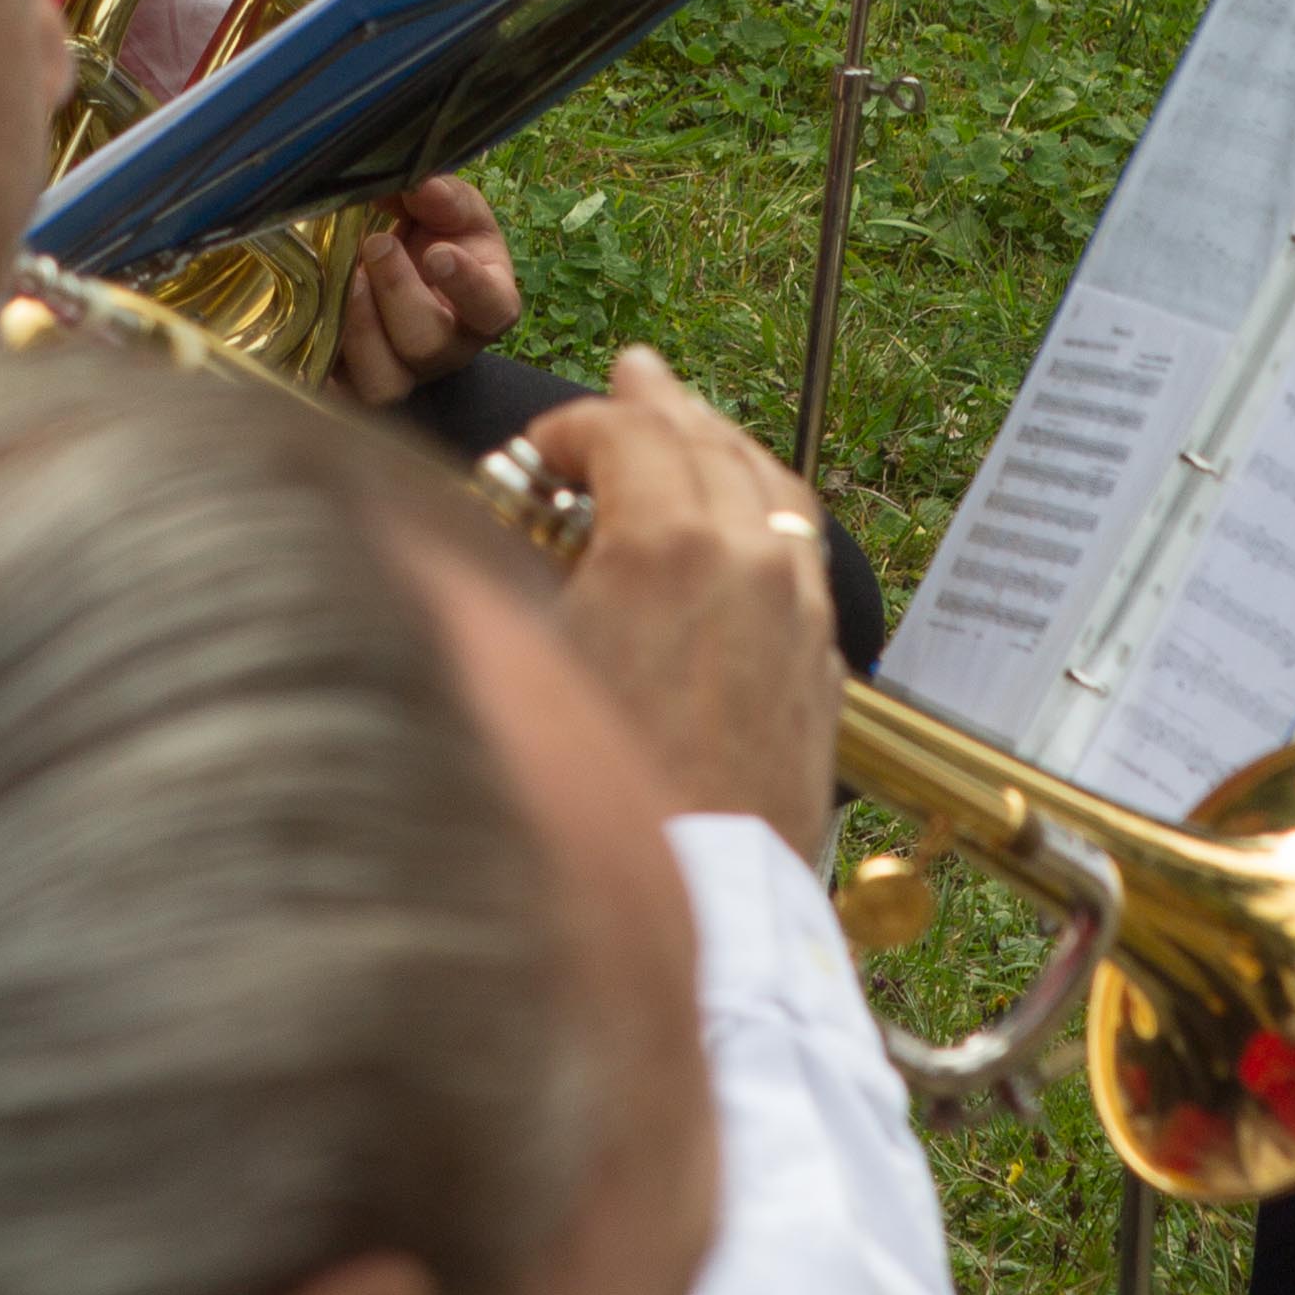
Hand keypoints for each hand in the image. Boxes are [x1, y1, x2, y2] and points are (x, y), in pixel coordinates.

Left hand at [331, 174, 525, 403]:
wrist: (403, 259)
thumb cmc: (438, 236)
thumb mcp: (451, 208)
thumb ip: (444, 197)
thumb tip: (421, 187)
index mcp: (486, 305)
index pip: (492, 309)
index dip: (467, 287)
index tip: (438, 253)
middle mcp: (449, 349)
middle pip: (429, 346)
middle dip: (398, 293)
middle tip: (378, 244)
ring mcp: (404, 372)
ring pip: (386, 382)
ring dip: (360, 329)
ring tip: (347, 279)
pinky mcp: (358, 383)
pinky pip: (339, 393)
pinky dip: (322, 360)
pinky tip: (315, 317)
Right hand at [517, 347, 839, 861]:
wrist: (700, 921)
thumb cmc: (598, 810)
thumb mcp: (522, 673)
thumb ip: (501, 575)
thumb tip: (474, 525)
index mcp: (668, 546)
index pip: (623, 435)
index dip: (571, 428)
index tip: (534, 454)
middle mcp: (747, 560)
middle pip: (704, 442)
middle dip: (657, 407)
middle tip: (632, 373)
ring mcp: (796, 609)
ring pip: (766, 486)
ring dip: (720, 446)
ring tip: (691, 421)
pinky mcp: (819, 661)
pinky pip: (796, 545)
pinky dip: (762, 506)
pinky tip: (741, 517)